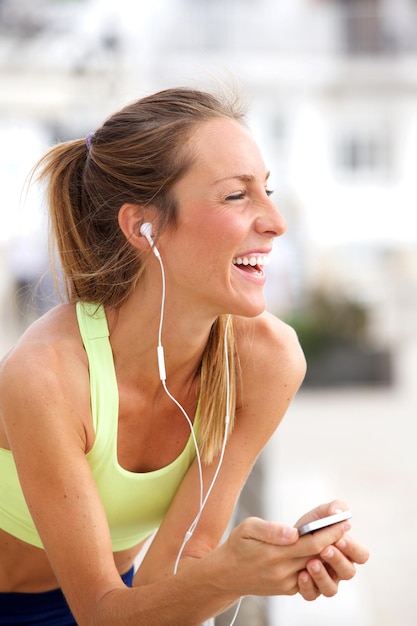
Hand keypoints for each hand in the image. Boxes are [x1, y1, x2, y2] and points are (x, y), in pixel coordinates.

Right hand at [216, 511, 352, 597]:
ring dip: (329, 555)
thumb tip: (293, 533)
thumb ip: (270, 529)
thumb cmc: (238, 545)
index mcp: (274, 554)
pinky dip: (318, 564)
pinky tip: (323, 552)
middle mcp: (282, 571)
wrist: (226, 575)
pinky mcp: (287, 589)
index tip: (344, 522)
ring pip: (315, 568)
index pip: (311, 544)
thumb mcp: (247, 528)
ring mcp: (286, 583)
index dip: (330, 533)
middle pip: (317, 556)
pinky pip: (308, 577)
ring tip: (338, 539)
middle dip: (334, 541)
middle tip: (347, 526)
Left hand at [295, 500, 369, 600]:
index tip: (340, 538)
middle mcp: (339, 569)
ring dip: (322, 576)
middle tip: (324, 549)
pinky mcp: (310, 589)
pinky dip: (308, 586)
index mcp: (347, 551)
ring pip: (331, 589)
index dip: (353, 549)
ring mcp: (326, 581)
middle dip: (337, 560)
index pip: (362, 555)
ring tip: (311, 562)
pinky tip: (301, 574)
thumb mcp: (320, 514)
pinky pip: (312, 595)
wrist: (285, 541)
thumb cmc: (310, 527)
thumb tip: (339, 512)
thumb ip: (333, 509)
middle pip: (348, 572)